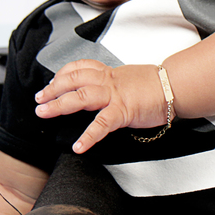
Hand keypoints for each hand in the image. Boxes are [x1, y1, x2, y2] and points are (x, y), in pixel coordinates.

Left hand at [34, 60, 166, 152]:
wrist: (175, 86)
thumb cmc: (156, 85)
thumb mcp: (129, 78)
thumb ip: (113, 83)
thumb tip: (103, 91)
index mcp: (109, 73)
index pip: (80, 68)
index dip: (62, 74)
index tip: (52, 82)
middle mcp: (108, 81)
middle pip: (73, 80)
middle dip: (53, 89)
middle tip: (39, 99)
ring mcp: (114, 96)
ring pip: (81, 96)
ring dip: (59, 104)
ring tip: (44, 113)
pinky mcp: (123, 112)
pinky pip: (102, 125)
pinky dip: (88, 136)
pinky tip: (78, 146)